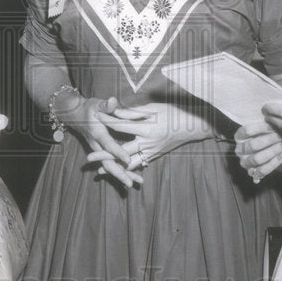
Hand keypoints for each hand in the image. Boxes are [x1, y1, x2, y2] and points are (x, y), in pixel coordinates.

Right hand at [54, 94, 141, 189]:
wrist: (76, 115)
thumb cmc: (89, 109)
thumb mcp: (96, 104)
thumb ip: (105, 105)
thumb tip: (112, 101)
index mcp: (97, 133)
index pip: (108, 144)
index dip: (117, 152)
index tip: (127, 159)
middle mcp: (97, 145)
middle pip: (107, 163)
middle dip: (119, 173)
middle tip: (130, 183)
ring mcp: (99, 151)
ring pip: (110, 167)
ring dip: (122, 175)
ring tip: (137, 183)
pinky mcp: (102, 153)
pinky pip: (111, 165)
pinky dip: (121, 172)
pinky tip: (132, 178)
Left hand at [91, 100, 210, 171]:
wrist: (192, 126)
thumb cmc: (173, 112)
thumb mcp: (153, 108)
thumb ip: (133, 112)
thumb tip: (116, 110)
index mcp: (148, 128)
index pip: (122, 125)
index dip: (107, 120)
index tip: (94, 117)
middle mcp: (148, 143)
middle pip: (122, 150)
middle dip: (105, 154)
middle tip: (89, 157)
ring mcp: (152, 152)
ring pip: (130, 163)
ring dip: (115, 167)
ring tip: (99, 171)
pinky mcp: (154, 156)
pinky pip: (139, 165)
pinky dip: (128, 169)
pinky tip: (117, 172)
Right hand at [234, 121, 281, 182]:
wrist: (270, 148)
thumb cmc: (267, 134)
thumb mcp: (264, 126)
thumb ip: (266, 122)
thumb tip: (273, 115)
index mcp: (239, 137)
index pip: (247, 131)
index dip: (261, 128)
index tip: (273, 125)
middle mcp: (239, 150)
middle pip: (253, 145)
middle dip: (269, 140)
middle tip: (281, 136)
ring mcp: (245, 162)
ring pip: (258, 159)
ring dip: (272, 151)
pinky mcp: (253, 172)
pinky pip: (263, 170)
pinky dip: (274, 162)